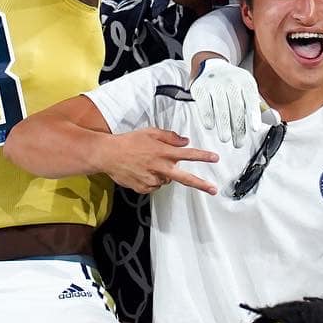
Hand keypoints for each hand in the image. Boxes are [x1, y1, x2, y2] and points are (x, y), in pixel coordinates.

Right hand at [98, 128, 218, 194]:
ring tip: (148, 164)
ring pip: (166, 180)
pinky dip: (152, 180)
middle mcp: (160, 167)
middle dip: (201, 184)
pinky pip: (154, 185)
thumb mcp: (150, 133)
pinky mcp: (144, 187)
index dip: (203, 156)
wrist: (108, 154)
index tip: (214, 158)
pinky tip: (141, 171)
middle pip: (185, 178)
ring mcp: (152, 179)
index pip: (187, 154)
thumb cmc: (128, 142)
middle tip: (213, 189)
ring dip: (163, 174)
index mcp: (163, 152)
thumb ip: (169, 137)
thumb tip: (184, 141)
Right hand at [190, 57, 263, 147]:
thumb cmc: (234, 83)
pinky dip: (207, 116)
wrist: (211, 67)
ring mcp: (215, 84)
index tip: (255, 129)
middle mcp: (231, 81)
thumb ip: (261, 107)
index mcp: (246, 81)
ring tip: (226, 138)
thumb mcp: (249, 90)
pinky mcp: (200, 88)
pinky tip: (210, 126)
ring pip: (220, 108)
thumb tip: (276, 120)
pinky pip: (205, 104)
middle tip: (239, 143)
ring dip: (223, 125)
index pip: (251, 98)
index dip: (254, 114)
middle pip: (236, 107)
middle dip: (237, 127)